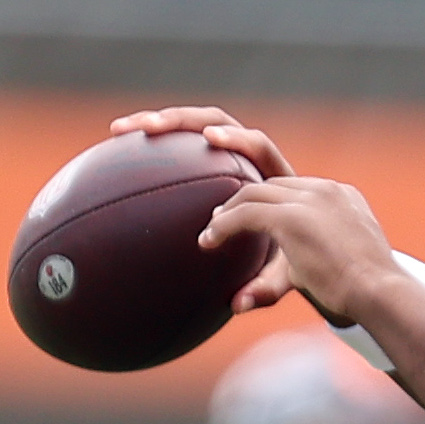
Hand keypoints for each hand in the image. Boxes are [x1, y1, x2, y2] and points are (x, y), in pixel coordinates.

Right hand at [112, 106, 302, 310]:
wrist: (308, 245)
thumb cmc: (297, 260)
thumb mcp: (287, 274)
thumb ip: (266, 286)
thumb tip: (237, 305)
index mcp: (276, 179)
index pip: (259, 148)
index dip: (236, 141)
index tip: (210, 141)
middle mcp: (252, 161)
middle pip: (219, 122)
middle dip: (183, 119)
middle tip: (151, 127)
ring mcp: (230, 158)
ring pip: (195, 128)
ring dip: (159, 123)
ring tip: (120, 129)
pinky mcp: (212, 163)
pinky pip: (181, 148)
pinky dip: (151, 146)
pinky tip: (117, 150)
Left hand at [202, 177, 404, 322]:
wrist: (381, 293)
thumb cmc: (361, 292)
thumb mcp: (331, 267)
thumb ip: (297, 268)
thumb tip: (250, 295)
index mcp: (341, 195)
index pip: (294, 182)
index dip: (265, 192)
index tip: (243, 207)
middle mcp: (326, 189)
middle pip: (270, 174)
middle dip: (240, 185)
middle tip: (217, 208)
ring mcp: (311, 199)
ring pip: (253, 191)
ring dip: (226, 211)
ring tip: (210, 232)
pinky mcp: (294, 218)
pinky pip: (246, 213)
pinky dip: (222, 226)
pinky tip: (209, 242)